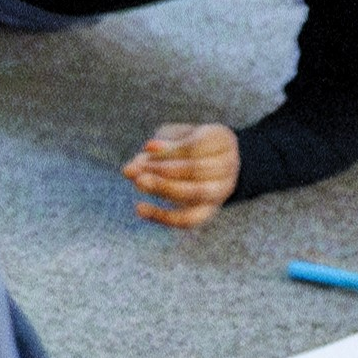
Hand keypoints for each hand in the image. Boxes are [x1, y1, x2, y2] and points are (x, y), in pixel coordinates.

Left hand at [124, 122, 240, 227]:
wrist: (208, 161)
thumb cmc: (183, 144)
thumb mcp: (170, 139)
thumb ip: (152, 152)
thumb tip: (128, 170)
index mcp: (221, 139)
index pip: (196, 146)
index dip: (170, 150)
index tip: (147, 149)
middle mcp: (229, 165)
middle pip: (198, 169)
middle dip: (165, 170)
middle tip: (139, 171)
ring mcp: (221, 190)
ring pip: (196, 193)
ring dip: (164, 188)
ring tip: (139, 182)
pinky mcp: (209, 210)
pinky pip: (189, 219)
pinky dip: (163, 216)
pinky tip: (140, 209)